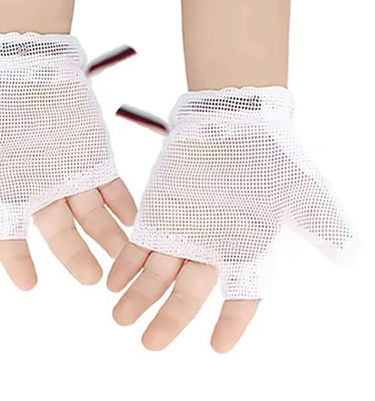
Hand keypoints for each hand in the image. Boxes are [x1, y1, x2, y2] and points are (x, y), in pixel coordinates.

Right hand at [0, 32, 137, 289]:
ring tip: (123, 257)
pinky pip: (112, 186)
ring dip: (107, 235)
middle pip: (61, 232)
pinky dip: (123, 203)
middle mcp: (42, 189)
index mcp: (10, 190)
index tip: (29, 285)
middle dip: (75, 255)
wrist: (27, 64)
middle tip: (91, 278)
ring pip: (91, 214)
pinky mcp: (96, 158)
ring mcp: (72, 175)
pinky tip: (133, 219)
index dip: (17, 261)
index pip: (10, 235)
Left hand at [110, 87, 356, 351]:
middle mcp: (211, 246)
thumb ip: (320, 223)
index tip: (217, 346)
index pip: (241, 294)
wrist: (230, 118)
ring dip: (138, 297)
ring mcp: (181, 231)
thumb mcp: (299, 188)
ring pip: (158, 274)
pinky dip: (127, 263)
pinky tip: (114, 281)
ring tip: (119, 318)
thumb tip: (350, 255)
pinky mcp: (158, 213)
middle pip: (189, 293)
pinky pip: (141, 245)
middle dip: (169, 318)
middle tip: (149, 344)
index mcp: (246, 247)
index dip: (232, 322)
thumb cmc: (266, 152)